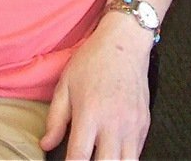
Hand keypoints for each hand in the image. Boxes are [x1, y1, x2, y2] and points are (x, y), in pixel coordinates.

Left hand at [40, 15, 151, 159]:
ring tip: (101, 159)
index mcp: (90, 114)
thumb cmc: (93, 60)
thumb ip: (55, 118)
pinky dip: (125, 158)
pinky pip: (137, 153)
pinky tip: (113, 154)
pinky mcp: (144, 124)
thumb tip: (46, 144)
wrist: (125, 41)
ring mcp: (132, 125)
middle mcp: (113, 124)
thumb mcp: (66, 85)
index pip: (78, 158)